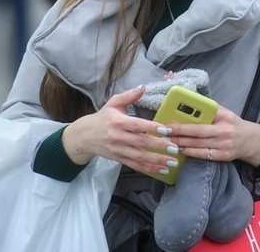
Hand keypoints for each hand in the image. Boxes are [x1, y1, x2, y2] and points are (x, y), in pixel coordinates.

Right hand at [61, 86, 179, 176]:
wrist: (84, 136)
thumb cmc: (102, 118)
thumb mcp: (113, 103)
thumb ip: (129, 96)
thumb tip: (143, 87)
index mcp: (118, 121)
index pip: (137, 125)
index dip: (151, 127)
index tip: (166, 130)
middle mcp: (118, 137)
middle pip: (141, 142)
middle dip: (159, 146)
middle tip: (175, 148)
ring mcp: (119, 150)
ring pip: (139, 157)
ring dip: (157, 161)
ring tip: (172, 163)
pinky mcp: (119, 159)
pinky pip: (135, 166)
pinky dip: (149, 169)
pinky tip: (162, 171)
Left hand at [173, 106, 259, 165]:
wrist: (249, 140)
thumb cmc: (232, 124)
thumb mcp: (224, 113)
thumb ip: (209, 110)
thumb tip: (187, 104)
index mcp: (224, 116)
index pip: (202, 117)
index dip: (185, 120)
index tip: (170, 122)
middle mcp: (224, 130)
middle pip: (198, 132)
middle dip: (179, 133)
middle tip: (164, 133)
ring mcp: (224, 145)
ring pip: (198, 145)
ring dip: (181, 144)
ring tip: (168, 142)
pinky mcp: (223, 156)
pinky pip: (203, 155)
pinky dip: (190, 153)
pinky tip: (180, 150)